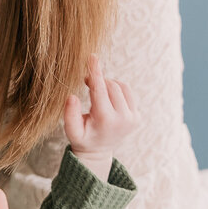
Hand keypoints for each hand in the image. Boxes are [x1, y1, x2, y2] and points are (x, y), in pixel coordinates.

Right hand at [62, 54, 136, 175]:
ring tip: (97, 92)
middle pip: (111, 85)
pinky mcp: (137, 116)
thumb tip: (72, 96)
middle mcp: (123, 119)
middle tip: (86, 82)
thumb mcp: (71, 130)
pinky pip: (128, 92)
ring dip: (108, 84)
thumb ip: (70, 114)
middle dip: (98, 80)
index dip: (95, 72)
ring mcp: (133, 118)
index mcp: (106, 120)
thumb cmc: (82, 138)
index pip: (100, 90)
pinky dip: (117, 89)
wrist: (98, 151)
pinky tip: (108, 97)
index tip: (92, 57)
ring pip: (122, 86)